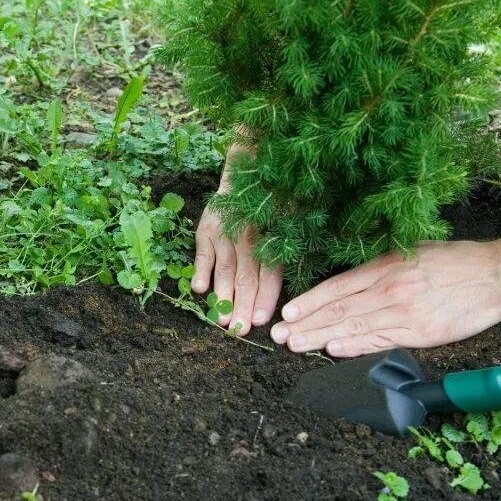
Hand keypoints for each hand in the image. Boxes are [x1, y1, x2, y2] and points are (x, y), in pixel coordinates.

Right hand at [192, 146, 282, 335]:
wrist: (245, 170)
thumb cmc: (274, 202)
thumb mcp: (292, 219)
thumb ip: (291, 248)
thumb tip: (301, 281)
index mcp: (271, 239)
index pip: (269, 273)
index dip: (265, 297)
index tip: (260, 320)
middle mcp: (248, 237)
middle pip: (245, 277)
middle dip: (242, 306)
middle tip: (239, 330)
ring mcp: (224, 234)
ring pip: (225, 270)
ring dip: (222, 295)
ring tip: (221, 319)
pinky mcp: (206, 230)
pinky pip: (202, 254)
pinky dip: (201, 270)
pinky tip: (199, 289)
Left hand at [270, 239, 500, 356]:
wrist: (494, 274)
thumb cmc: (453, 260)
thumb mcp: (409, 252)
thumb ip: (378, 268)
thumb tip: (347, 284)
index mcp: (384, 266)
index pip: (336, 287)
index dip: (309, 301)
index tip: (288, 312)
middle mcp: (388, 289)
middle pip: (338, 310)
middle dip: (305, 323)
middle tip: (280, 334)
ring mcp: (403, 312)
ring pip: (353, 328)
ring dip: (320, 338)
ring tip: (296, 345)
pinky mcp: (419, 332)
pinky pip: (379, 341)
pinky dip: (354, 347)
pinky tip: (333, 350)